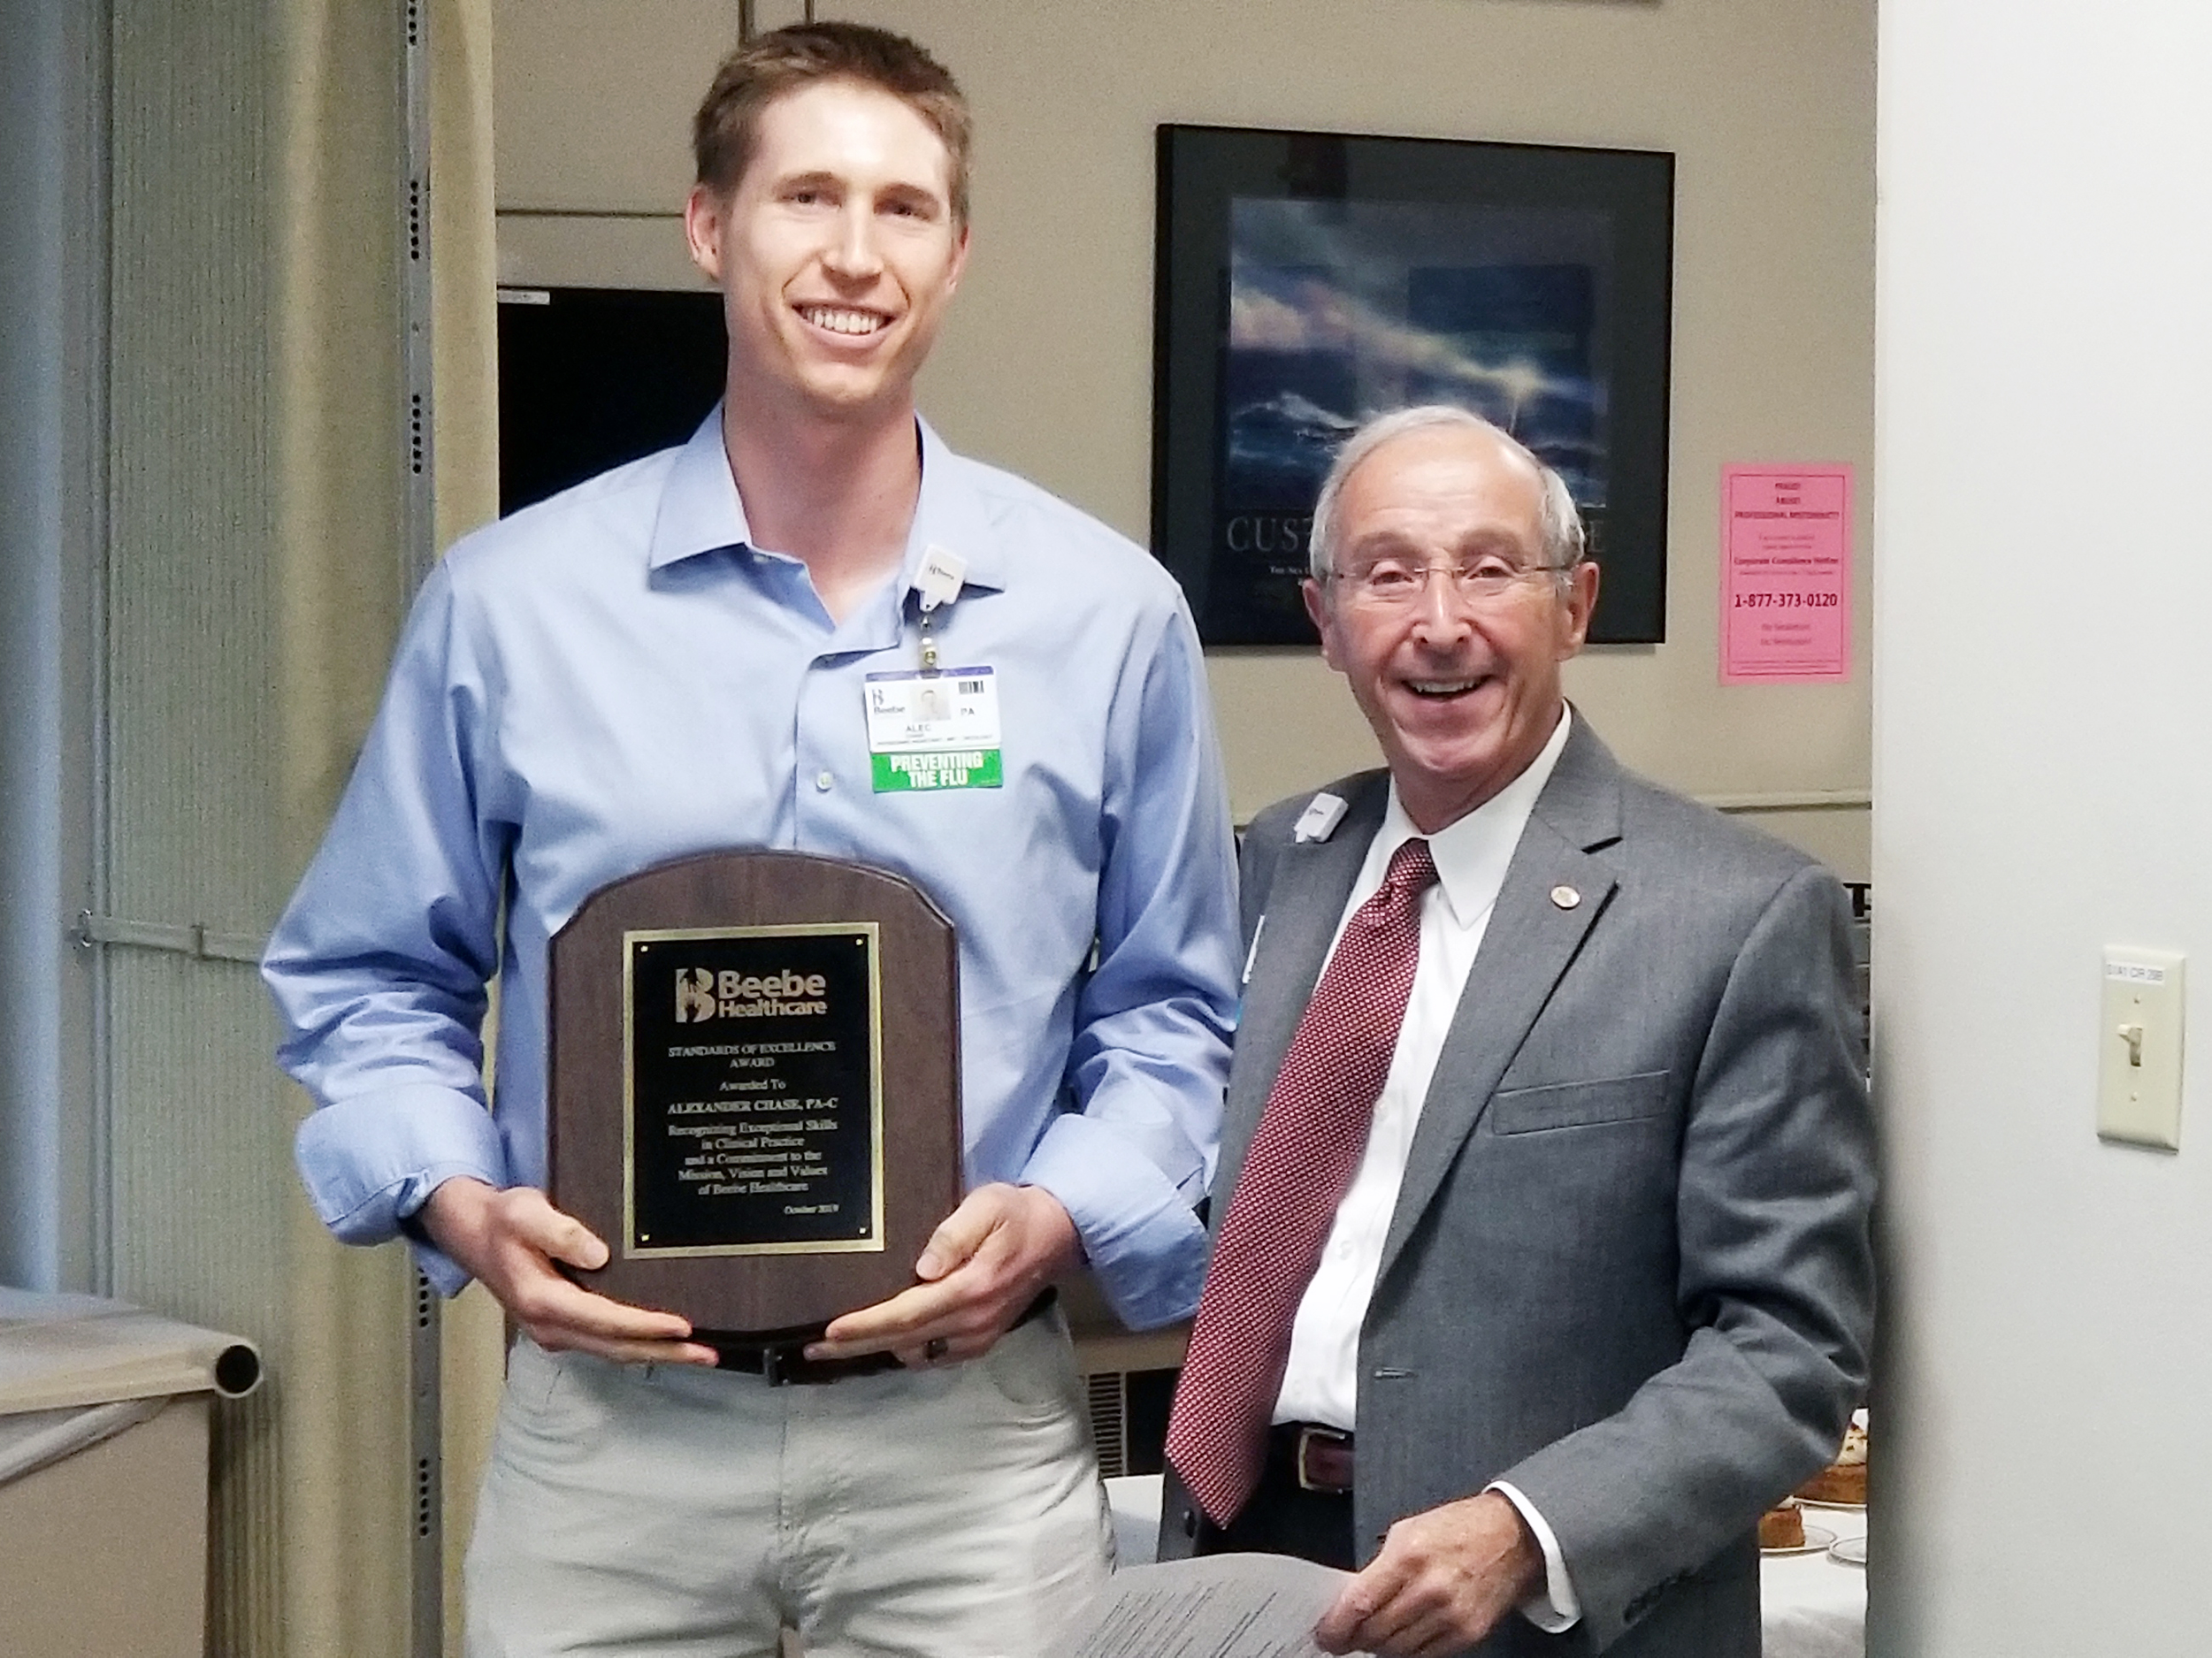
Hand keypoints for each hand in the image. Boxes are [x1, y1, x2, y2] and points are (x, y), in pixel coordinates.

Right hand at [420, 1178, 718, 1365]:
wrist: (473, 1231)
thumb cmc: (502, 1219)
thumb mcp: (526, 1212)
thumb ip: (560, 1231)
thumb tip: (598, 1254)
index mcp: (542, 1300)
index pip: (605, 1321)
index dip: (645, 1326)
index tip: (682, 1326)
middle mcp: (549, 1325)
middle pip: (616, 1348)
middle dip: (665, 1352)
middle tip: (708, 1353)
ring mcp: (555, 1330)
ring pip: (613, 1351)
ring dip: (656, 1353)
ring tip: (699, 1353)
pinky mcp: (562, 1326)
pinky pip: (605, 1343)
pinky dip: (637, 1345)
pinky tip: (663, 1342)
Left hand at [804, 1182, 1080, 1368]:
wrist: (1057, 1234)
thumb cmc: (1015, 1213)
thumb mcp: (986, 1206)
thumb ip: (955, 1235)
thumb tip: (923, 1268)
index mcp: (971, 1289)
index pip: (907, 1315)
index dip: (865, 1325)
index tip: (829, 1329)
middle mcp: (973, 1322)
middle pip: (903, 1342)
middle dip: (856, 1346)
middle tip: (812, 1348)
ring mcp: (979, 1337)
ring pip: (916, 1353)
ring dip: (876, 1350)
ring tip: (839, 1342)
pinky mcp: (981, 1340)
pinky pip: (934, 1355)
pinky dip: (903, 1350)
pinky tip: (882, 1340)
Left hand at [1314, 1491, 1542, 1657]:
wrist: (1512, 1538)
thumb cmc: (1457, 1528)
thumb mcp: (1407, 1531)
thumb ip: (1379, 1567)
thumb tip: (1351, 1599)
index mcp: (1408, 1556)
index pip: (1360, 1604)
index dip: (1336, 1626)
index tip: (1325, 1635)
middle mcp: (1429, 1589)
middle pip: (1376, 1632)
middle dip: (1354, 1638)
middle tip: (1345, 1635)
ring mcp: (1451, 1615)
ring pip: (1398, 1650)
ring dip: (1379, 1646)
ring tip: (1374, 1634)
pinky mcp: (1468, 1634)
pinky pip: (1425, 1655)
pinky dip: (1407, 1651)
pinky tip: (1402, 1637)